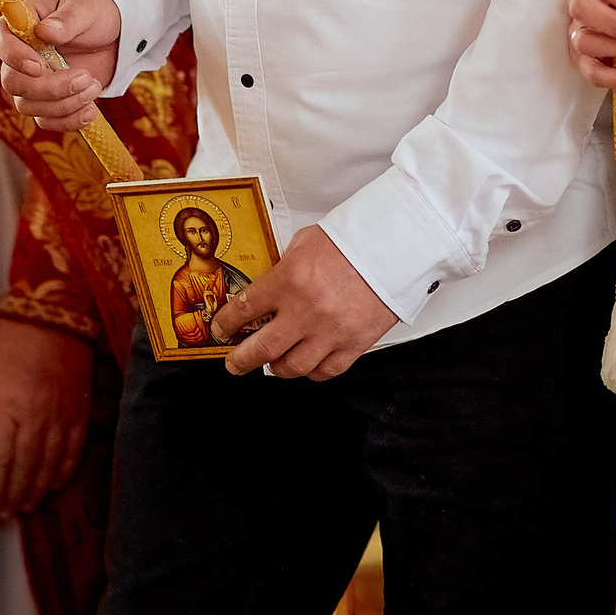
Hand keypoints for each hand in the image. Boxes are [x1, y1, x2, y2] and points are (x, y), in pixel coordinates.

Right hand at [0, 0, 120, 132]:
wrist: (112, 36)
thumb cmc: (92, 12)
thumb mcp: (85, 8)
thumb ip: (66, 20)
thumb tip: (46, 31)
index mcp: (20, 24)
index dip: (13, 56)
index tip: (39, 65)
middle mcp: (18, 56)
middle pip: (13, 82)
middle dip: (51, 87)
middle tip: (85, 77)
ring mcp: (31, 82)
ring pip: (29, 106)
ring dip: (65, 103)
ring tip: (94, 85)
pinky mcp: (48, 101)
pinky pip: (46, 121)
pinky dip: (70, 120)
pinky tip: (91, 109)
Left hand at [0, 317, 93, 518]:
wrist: (55, 312)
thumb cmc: (10, 338)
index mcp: (4, 408)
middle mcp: (34, 417)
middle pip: (25, 469)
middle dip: (14, 495)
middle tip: (7, 513)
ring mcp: (61, 415)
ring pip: (50, 464)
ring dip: (38, 489)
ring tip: (28, 505)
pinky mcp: (80, 409)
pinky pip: (74, 448)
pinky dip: (64, 470)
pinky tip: (56, 483)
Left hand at [210, 225, 397, 380]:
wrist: (394, 248)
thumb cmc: (353, 242)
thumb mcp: (305, 243)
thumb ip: (284, 267)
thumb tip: (269, 284)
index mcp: (289, 281)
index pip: (244, 309)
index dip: (226, 324)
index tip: (222, 329)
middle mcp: (306, 311)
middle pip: (261, 349)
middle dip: (240, 360)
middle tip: (234, 363)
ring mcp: (330, 332)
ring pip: (292, 367)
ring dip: (277, 368)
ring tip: (274, 364)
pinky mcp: (354, 344)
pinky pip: (325, 371)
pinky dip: (312, 372)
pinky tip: (307, 365)